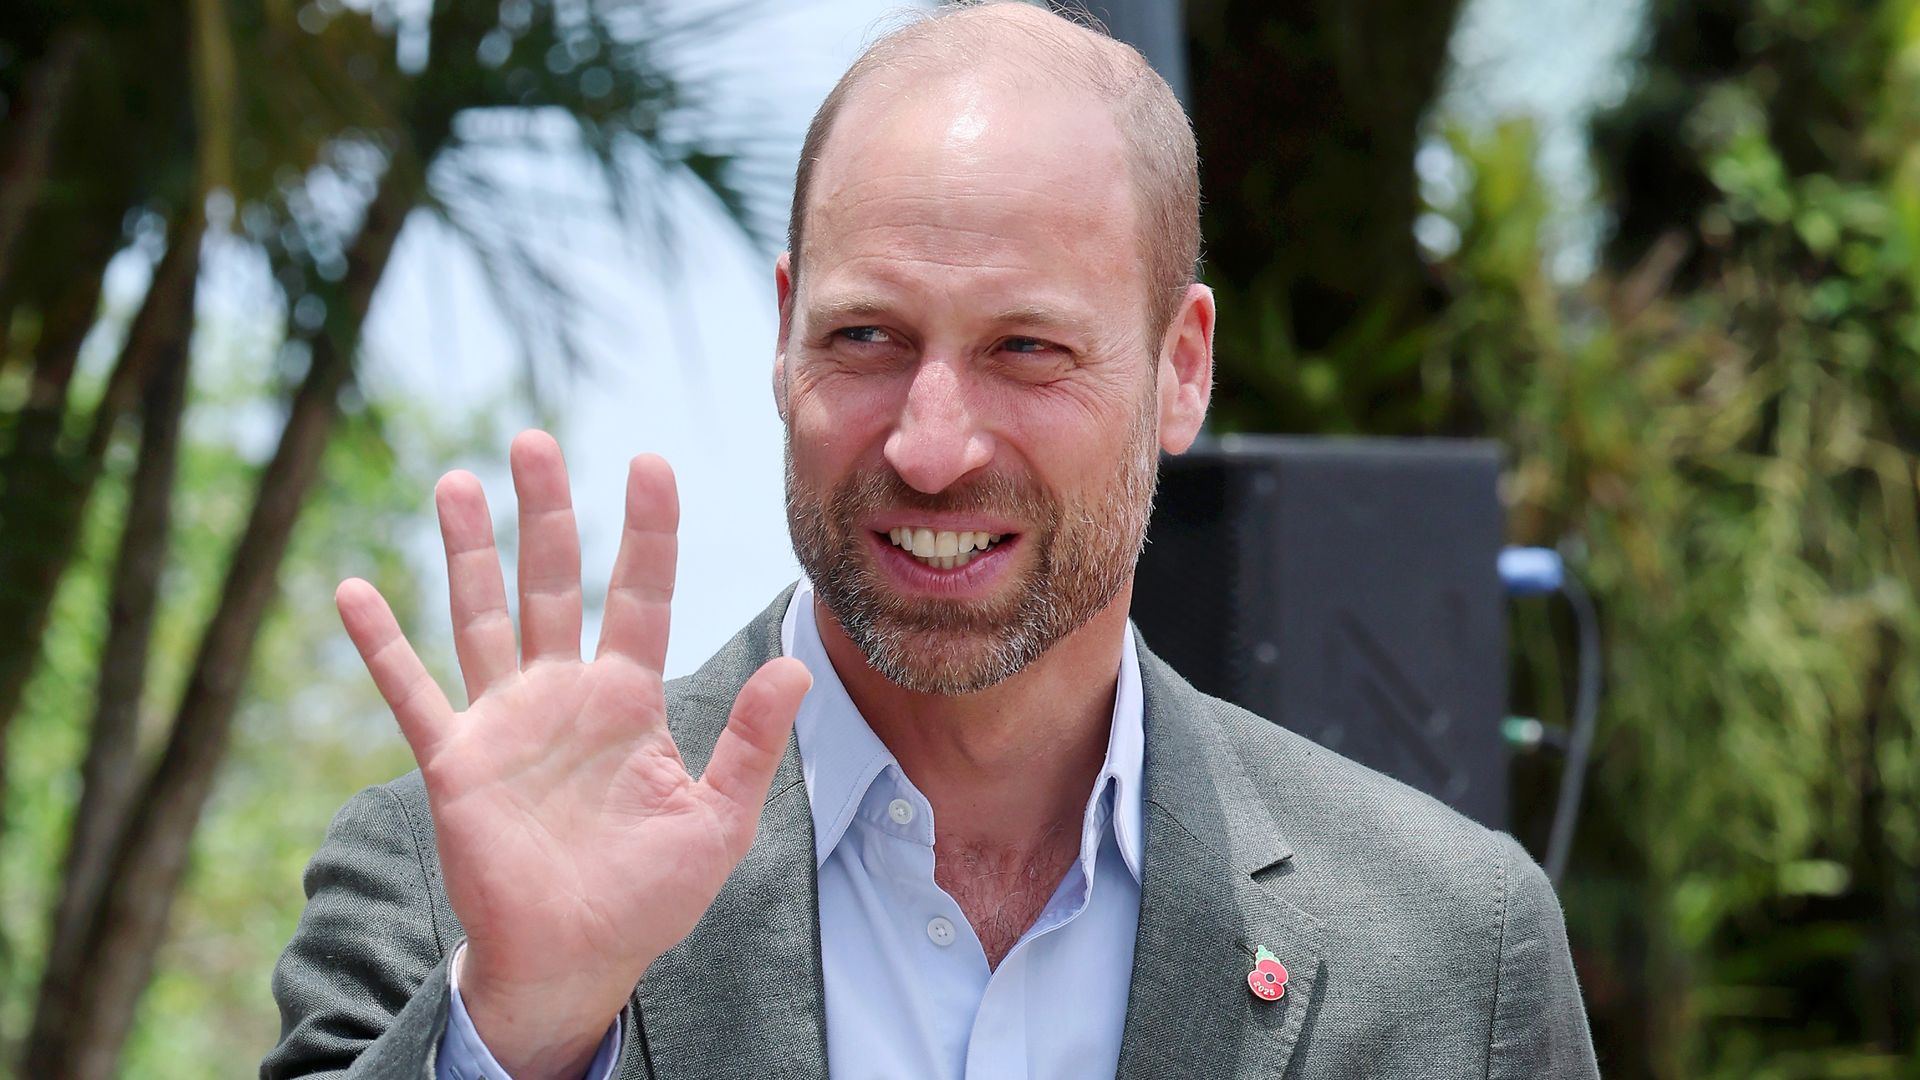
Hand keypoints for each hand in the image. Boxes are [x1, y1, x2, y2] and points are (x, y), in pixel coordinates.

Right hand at [335, 430, 809, 1079]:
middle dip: (545, 513)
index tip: (650, 462)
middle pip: (553, 583)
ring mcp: (505, 722)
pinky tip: (355, 592)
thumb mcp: (718, 821)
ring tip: (458, 482)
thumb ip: (750, 743)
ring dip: (468, 552)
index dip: (647, 531)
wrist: (578, 960)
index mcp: (630, 700)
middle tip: (535, 441)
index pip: (641, 595)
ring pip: (482, 617)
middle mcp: (564, 695)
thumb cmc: (651, 895)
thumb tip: (796, 666)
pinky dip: (382, 646)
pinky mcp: (454, 761)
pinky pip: (411, 693)